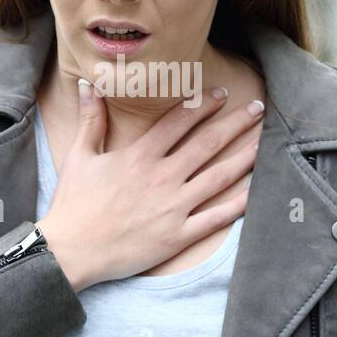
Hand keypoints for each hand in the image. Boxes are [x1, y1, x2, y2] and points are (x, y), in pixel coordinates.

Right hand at [37, 79, 263, 291]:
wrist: (72, 251)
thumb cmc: (73, 204)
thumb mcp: (79, 156)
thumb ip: (91, 119)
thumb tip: (89, 85)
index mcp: (140, 156)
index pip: (179, 122)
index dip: (203, 104)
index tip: (222, 94)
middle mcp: (162, 177)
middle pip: (207, 144)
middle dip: (235, 123)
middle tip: (257, 108)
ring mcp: (173, 207)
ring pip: (219, 177)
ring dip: (244, 157)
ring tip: (265, 142)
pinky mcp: (178, 235)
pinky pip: (216, 217)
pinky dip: (239, 204)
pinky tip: (257, 191)